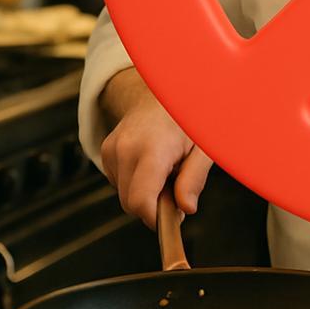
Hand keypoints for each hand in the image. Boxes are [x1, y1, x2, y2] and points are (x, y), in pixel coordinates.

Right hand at [99, 69, 212, 229]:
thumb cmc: (189, 115)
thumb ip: (194, 178)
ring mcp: (111, 149)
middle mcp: (125, 148)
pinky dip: (136, 181)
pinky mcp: (105, 150)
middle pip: (130, 204)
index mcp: (152, 148)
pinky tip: (153, 162)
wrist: (161, 90)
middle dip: (154, 205)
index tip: (174, 217)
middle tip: (178, 186)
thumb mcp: (204, 145)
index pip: (140, 201)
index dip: (155, 218)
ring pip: (123, 195)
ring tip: (167, 168)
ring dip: (145, 192)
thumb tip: (185, 209)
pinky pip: (118, 182)